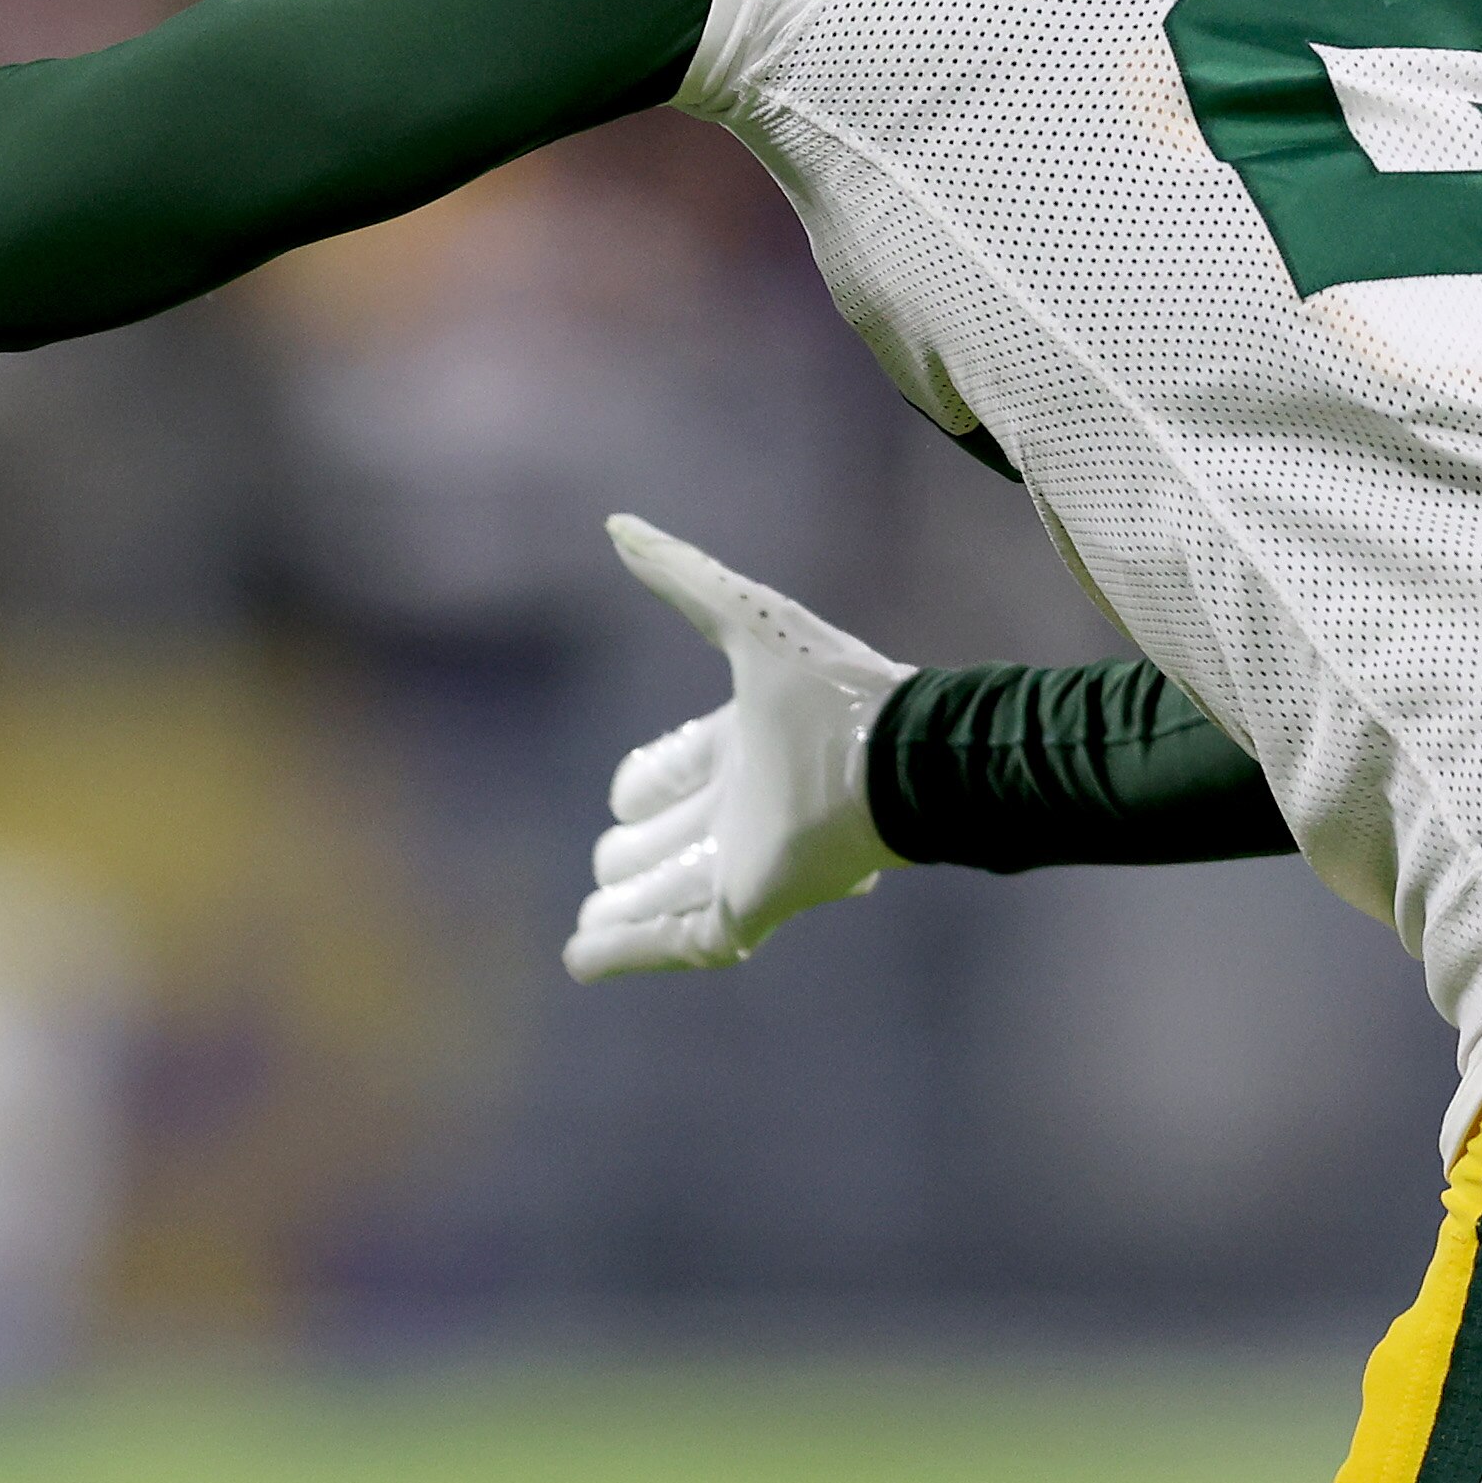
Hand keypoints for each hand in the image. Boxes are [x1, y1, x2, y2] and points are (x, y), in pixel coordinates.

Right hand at [564, 513, 910, 981]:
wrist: (899, 760)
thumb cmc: (830, 691)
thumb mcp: (744, 619)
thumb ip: (684, 576)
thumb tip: (618, 524)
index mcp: (743, 747)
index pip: (678, 772)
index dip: (646, 782)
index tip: (624, 796)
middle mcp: (741, 810)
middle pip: (670, 839)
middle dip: (636, 855)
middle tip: (607, 867)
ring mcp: (744, 863)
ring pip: (667, 895)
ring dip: (622, 914)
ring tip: (583, 930)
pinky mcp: (749, 906)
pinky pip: (676, 940)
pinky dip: (626, 953)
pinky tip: (583, 958)